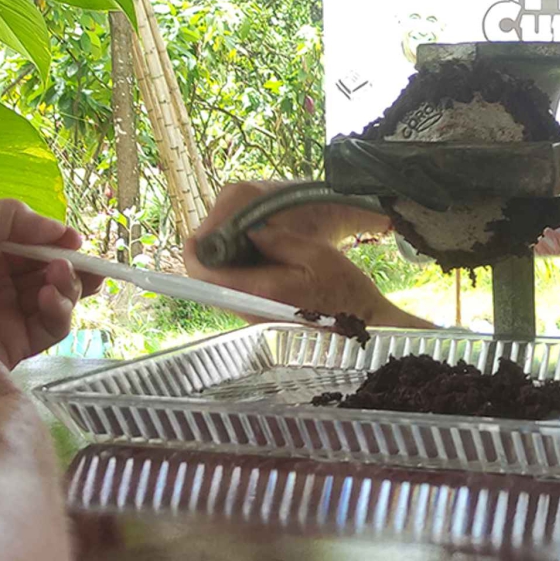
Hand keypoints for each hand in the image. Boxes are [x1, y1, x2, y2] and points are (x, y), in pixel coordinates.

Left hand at [0, 201, 103, 368]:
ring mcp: (8, 314)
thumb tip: (59, 231)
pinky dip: (59, 311)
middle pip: (52, 272)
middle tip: (81, 264)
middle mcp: (0, 283)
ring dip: (68, 286)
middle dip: (73, 266)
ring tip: (57, 278)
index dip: (59, 242)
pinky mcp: (14, 345)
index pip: (36, 246)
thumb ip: (14, 216)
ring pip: (58, 298)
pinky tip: (48, 299)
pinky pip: (51, 327)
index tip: (74, 241)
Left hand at [185, 183, 432, 327]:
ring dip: (221, 269)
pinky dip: (236, 279)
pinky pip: (237, 298)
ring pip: (222, 292)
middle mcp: (251, 309)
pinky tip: (253, 264)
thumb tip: (249, 230)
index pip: (208, 275)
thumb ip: (279, 240)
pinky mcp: (263, 322)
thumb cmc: (346, 292)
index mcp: (262, 289)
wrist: (364, 330)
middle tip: (215, 236)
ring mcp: (256, 320)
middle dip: (207, 259)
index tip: (195, 237)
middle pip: (209, 285)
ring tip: (234, 245)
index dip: (195, 255)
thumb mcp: (317, 254)